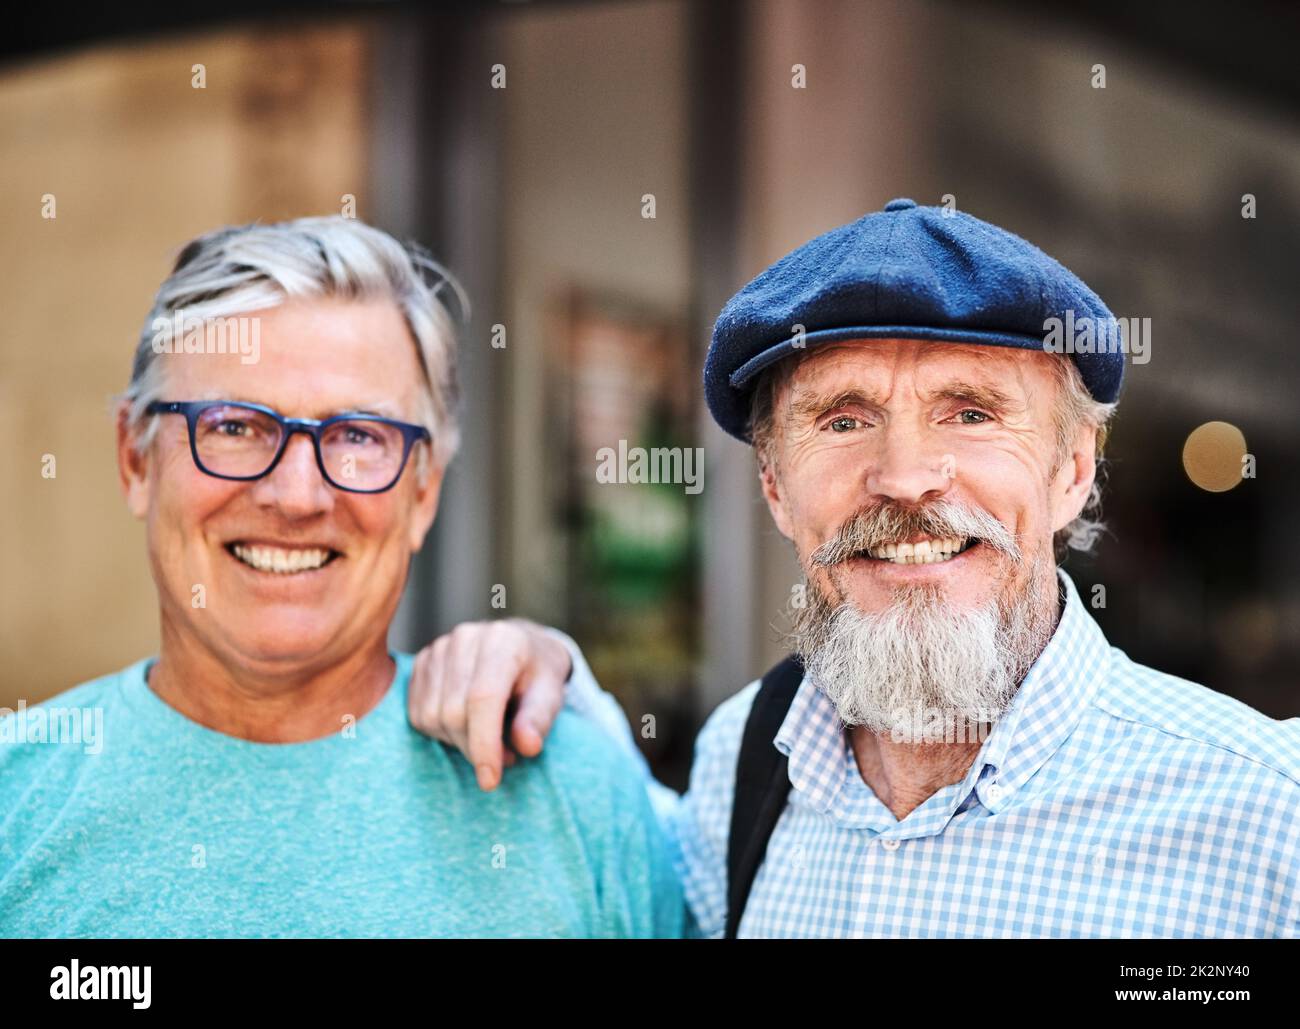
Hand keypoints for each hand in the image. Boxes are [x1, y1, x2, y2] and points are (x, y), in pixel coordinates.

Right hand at [409, 618, 571, 790]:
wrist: (521, 646)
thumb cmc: (538, 675)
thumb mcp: (551, 695)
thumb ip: (539, 719)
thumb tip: (527, 746)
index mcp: (503, 641)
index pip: (482, 699)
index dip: (484, 744)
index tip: (490, 780)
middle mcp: (465, 639)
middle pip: (453, 712)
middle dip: (475, 748)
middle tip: (505, 757)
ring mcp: (439, 648)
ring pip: (431, 716)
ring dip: (458, 742)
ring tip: (489, 739)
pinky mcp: (422, 662)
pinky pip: (417, 714)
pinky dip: (441, 733)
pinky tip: (467, 726)